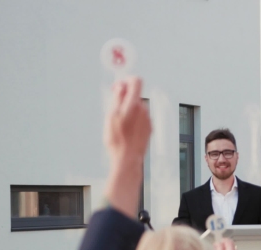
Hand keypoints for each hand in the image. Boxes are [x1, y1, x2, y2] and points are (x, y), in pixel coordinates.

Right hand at [103, 77, 151, 218]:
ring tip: (119, 124)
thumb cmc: (117, 139)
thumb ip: (117, 97)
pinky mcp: (149, 128)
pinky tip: (126, 130)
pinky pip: (141, 118)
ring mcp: (148, 119)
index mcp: (134, 104)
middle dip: (125, 98)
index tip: (118, 87)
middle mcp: (144, 110)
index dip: (126, 80)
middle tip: (113, 109)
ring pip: (137, 107)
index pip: (136, 81)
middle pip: (135, 95)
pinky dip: (133, 119)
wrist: (127, 158)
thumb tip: (121, 85)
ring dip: (128, 110)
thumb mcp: (111, 115)